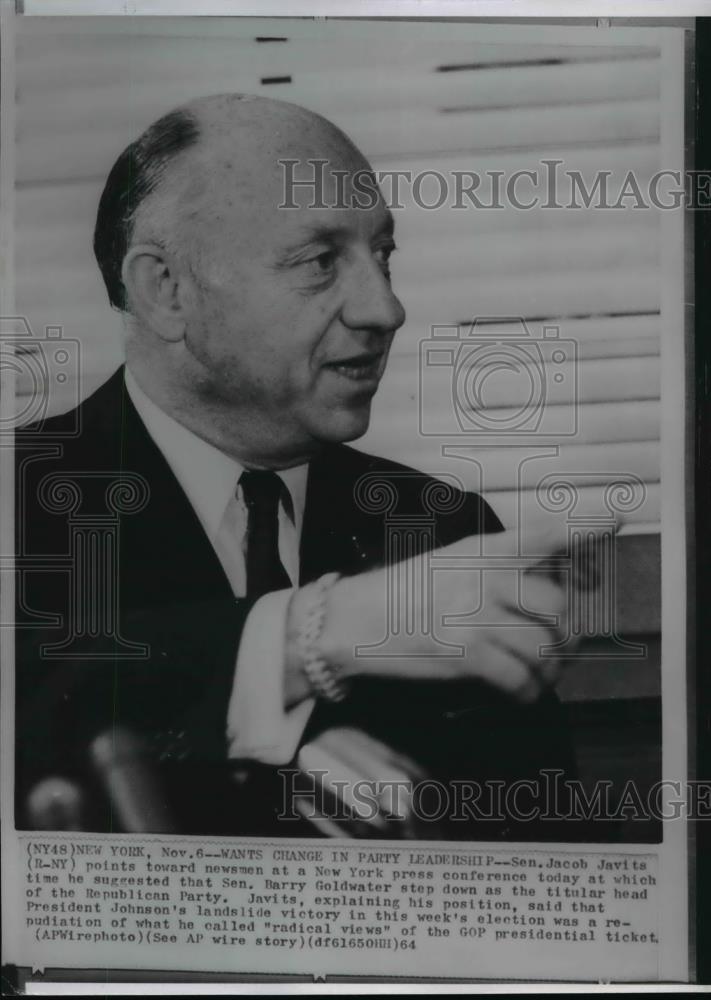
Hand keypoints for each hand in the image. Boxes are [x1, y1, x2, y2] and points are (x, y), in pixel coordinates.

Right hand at [319, 518, 614, 703]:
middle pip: (560, 605)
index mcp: (484, 550)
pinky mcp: (464, 655)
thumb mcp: (452, 562)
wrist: (353, 620)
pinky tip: (522, 692)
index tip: (617, 516)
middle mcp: (485, 577)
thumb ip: (498, 569)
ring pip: (545, 647)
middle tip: (564, 646)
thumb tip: (550, 590)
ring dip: (552, 669)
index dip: (586, 524)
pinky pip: (520, 680)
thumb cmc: (403, 592)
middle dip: (570, 634)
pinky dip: (529, 693)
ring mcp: (475, 615)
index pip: (544, 532)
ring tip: (544, 674)